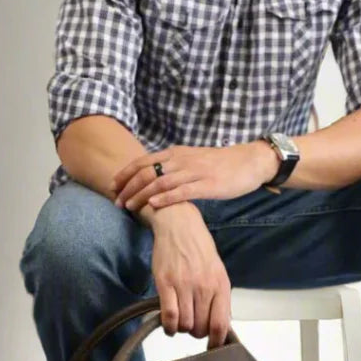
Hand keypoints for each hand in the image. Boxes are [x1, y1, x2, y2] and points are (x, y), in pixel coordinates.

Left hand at [111, 141, 278, 211]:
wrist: (249, 162)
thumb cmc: (220, 164)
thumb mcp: (192, 161)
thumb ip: (173, 167)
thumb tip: (153, 179)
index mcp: (176, 153)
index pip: (143, 161)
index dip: (125, 174)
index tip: (112, 186)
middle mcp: (182, 160)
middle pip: (147, 172)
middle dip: (128, 187)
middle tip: (116, 201)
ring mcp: (195, 172)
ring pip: (160, 182)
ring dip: (141, 194)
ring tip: (128, 206)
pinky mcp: (208, 184)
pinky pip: (182, 191)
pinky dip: (165, 198)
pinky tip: (153, 205)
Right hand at [148, 202, 230, 347]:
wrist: (179, 225)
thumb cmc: (199, 249)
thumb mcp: (218, 271)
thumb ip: (220, 297)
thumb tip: (221, 325)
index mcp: (220, 285)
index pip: (220, 324)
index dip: (216, 342)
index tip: (212, 347)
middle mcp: (204, 287)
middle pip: (201, 328)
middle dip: (197, 332)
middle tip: (193, 325)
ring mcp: (184, 285)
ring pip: (185, 325)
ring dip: (183, 329)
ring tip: (181, 320)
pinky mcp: (165, 283)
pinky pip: (169, 316)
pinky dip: (169, 327)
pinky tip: (169, 325)